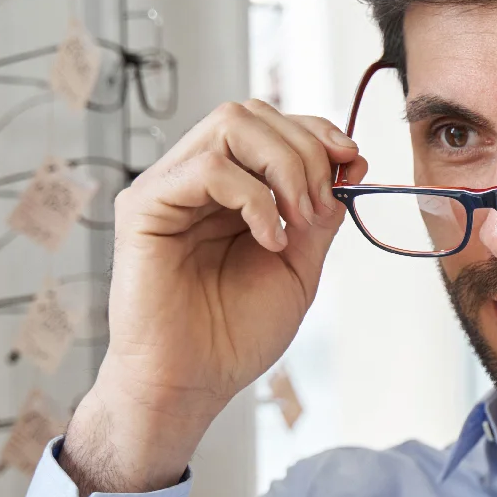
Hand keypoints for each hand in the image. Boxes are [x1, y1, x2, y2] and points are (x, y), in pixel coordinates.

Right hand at [63, 100, 355, 493]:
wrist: (190, 384)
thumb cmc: (233, 334)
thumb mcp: (298, 266)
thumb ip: (321, 214)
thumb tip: (350, 160)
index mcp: (229, 188)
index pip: (272, 125)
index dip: (316, 131)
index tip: (352, 162)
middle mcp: (195, 178)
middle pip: (251, 112)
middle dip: (305, 149)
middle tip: (320, 208)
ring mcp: (167, 188)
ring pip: (230, 123)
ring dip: (284, 166)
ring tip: (298, 221)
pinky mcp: (144, 206)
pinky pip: (207, 168)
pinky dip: (252, 196)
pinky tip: (269, 237)